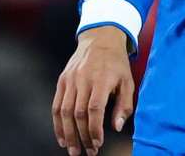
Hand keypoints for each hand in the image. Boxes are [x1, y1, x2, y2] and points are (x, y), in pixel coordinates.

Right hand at [52, 27, 134, 154]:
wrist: (100, 40)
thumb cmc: (117, 63)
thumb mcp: (128, 81)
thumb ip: (124, 105)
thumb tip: (116, 127)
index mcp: (102, 80)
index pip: (94, 109)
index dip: (94, 129)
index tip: (98, 143)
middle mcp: (83, 80)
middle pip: (78, 113)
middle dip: (82, 136)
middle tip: (88, 152)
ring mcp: (70, 80)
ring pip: (65, 112)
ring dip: (68, 134)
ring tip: (73, 150)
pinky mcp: (62, 80)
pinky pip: (56, 105)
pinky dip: (57, 124)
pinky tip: (62, 138)